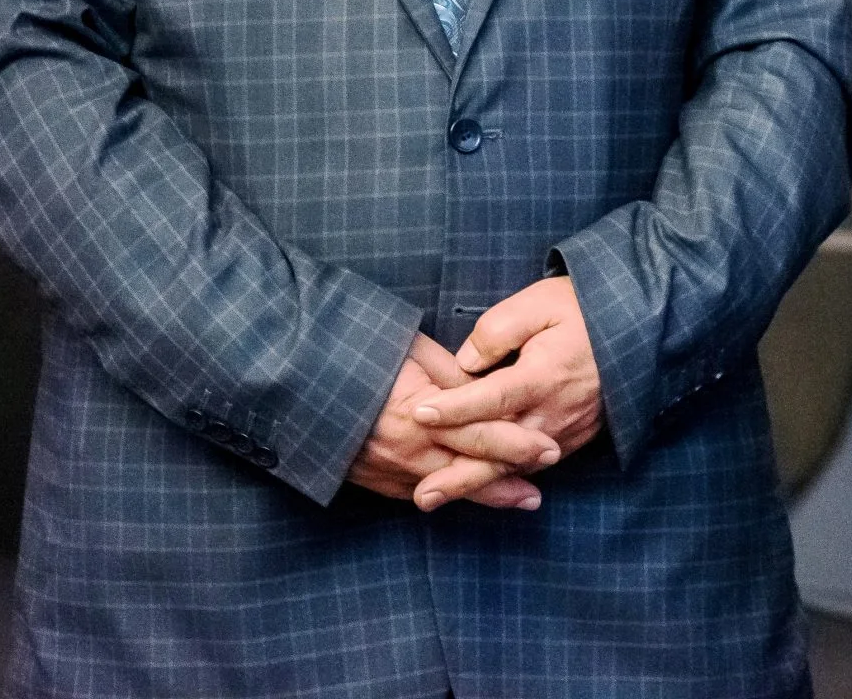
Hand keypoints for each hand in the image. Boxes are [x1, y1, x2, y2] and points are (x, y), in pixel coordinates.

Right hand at [343, 333, 557, 512]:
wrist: (301, 383)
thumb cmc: (360, 355)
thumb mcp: (414, 353)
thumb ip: (453, 377)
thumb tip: (486, 387)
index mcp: (424, 413)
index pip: (484, 434)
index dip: (519, 443)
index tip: (550, 447)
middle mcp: (410, 449)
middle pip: (472, 469)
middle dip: (512, 475)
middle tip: (545, 477)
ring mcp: (391, 471)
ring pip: (450, 489)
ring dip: (488, 494)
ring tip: (523, 498)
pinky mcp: (376, 482)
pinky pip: (420, 492)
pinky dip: (449, 494)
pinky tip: (471, 495)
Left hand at [409, 276, 604, 510]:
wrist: (637, 327)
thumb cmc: (583, 309)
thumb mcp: (541, 302)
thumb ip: (498, 329)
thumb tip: (465, 363)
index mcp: (545, 374)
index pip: (492, 397)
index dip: (455, 408)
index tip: (420, 413)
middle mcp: (555, 411)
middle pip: (500, 450)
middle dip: (459, 474)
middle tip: (422, 495)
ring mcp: (567, 429)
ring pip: (515, 465)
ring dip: (476, 484)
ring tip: (436, 496)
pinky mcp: (575, 437)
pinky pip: (535, 464)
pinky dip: (505, 478)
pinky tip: (479, 484)